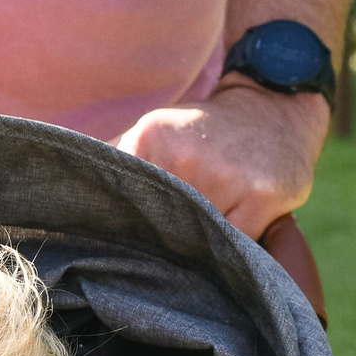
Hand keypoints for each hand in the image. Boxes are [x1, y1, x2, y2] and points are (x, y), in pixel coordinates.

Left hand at [117, 79, 328, 238]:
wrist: (274, 106)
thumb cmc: (209, 130)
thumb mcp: (157, 132)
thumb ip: (123, 162)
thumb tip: (81, 200)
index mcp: (152, 139)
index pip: (127, 204)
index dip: (132, 227)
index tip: (137, 235)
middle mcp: (186, 157)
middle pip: (160, 228)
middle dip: (163, 238)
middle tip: (175, 236)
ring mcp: (226, 177)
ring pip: (196, 240)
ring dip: (197, 247)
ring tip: (206, 231)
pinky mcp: (261, 196)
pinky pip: (234, 246)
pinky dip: (230, 249)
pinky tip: (232, 233)